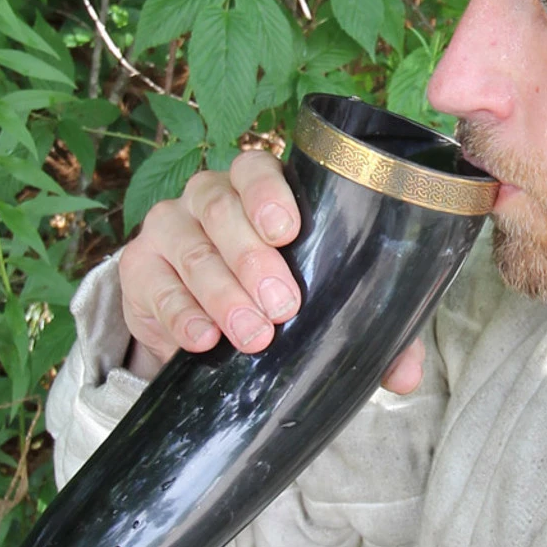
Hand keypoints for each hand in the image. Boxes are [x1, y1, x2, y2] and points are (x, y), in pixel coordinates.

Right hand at [117, 149, 423, 393]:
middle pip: (221, 209)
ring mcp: (168, 231)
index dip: (269, 193)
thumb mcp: (317, 306)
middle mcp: (206, 199)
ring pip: (191, 249)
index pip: (255, 169)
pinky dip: (181, 315)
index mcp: (255, 191)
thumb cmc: (270, 299)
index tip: (288, 230)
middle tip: (283, 306)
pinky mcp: (141, 272)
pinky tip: (203, 341)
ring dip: (223, 294)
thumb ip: (363, 328)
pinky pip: (157, 288)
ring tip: (254, 336)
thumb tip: (405, 377)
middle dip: (253, 258)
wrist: (197, 327)